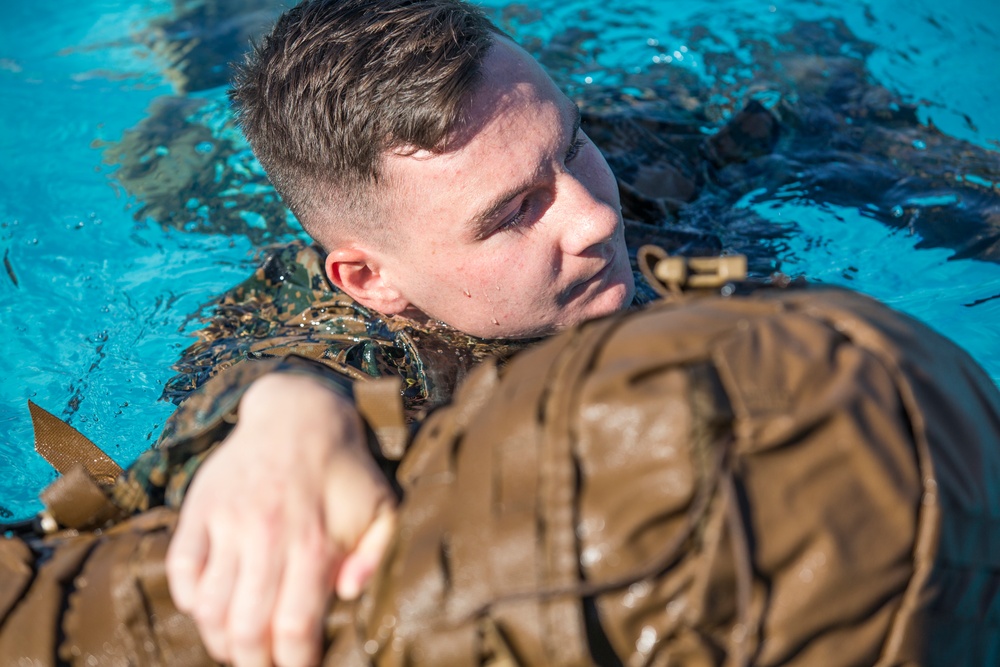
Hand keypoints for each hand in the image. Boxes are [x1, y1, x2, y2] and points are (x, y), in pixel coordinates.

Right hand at [166, 373, 396, 666]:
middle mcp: (269, 537)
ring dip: (219, 639)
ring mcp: (229, 523)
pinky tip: (207, 606)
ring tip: (235, 645)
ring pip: (209, 608)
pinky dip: (189, 599)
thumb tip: (348, 594)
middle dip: (253, 662)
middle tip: (262, 663)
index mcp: (315, 544)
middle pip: (247, 629)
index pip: (295, 630)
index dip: (293, 663)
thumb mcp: (382, 506)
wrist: (299, 412)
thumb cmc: (345, 469)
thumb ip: (374, 554)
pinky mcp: (200, 509)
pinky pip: (180, 570)